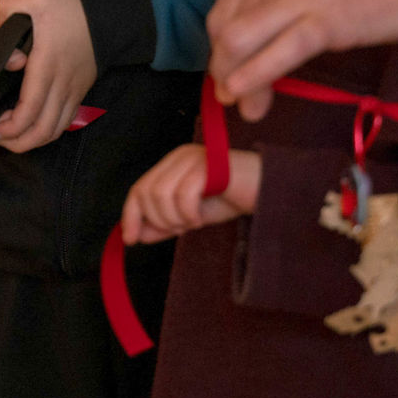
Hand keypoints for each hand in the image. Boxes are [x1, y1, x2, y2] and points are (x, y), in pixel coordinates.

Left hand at [0, 0, 95, 152]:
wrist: (110, 18)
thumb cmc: (72, 8)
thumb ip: (8, 5)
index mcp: (46, 65)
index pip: (29, 109)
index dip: (11, 126)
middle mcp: (61, 85)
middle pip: (42, 130)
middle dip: (18, 142)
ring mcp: (73, 92)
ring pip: (54, 131)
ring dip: (32, 141)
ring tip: (11, 137)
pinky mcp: (79, 94)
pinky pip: (63, 123)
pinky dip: (46, 133)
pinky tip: (31, 128)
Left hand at [122, 142, 260, 242]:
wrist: (267, 190)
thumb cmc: (230, 200)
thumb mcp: (191, 216)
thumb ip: (164, 224)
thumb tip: (137, 235)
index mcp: (171, 165)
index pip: (139, 189)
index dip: (131, 215)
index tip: (130, 240)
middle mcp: (179, 157)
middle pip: (147, 193)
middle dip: (159, 220)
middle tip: (180, 229)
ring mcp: (193, 158)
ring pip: (162, 194)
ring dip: (174, 219)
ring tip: (192, 223)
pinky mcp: (208, 165)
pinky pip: (184, 194)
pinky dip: (188, 214)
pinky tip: (200, 219)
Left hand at [207, 0, 397, 117]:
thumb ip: (280, 3)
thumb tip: (257, 49)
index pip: (223, 11)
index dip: (220, 50)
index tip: (229, 76)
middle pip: (225, 30)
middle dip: (223, 70)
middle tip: (236, 100)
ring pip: (239, 42)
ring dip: (235, 81)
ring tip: (248, 107)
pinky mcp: (324, 20)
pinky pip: (277, 52)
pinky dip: (254, 78)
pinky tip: (249, 99)